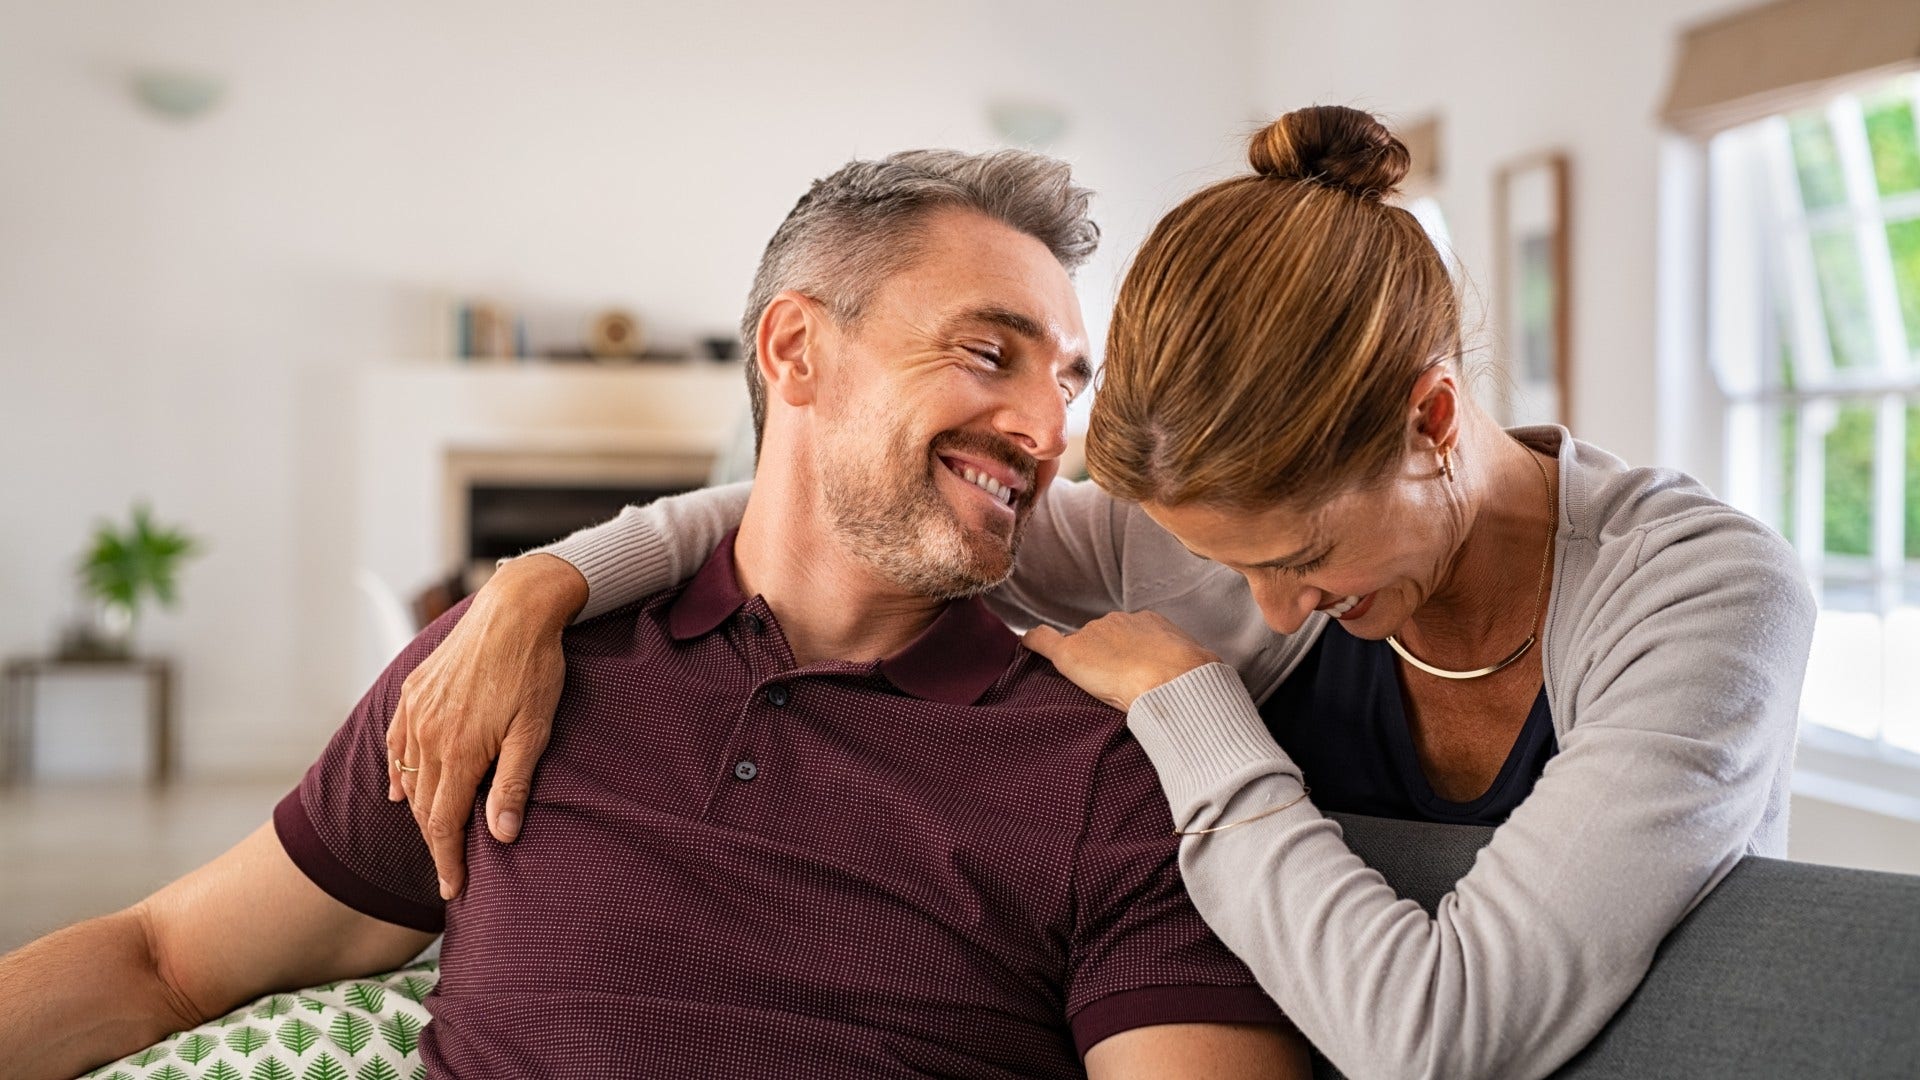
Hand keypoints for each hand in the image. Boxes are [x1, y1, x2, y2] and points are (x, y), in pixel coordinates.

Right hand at [386, 555, 582, 898]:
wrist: (514, 608)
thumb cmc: (533, 669)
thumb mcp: (534, 731)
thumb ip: (513, 785)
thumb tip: (501, 836)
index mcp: (458, 752)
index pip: (445, 823)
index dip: (448, 860)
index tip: (453, 889)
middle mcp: (428, 736)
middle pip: (424, 806)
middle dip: (435, 843)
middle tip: (448, 871)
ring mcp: (416, 712)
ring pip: (409, 776)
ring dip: (419, 811)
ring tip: (433, 836)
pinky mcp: (414, 692)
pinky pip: (397, 743)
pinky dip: (398, 770)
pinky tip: (402, 788)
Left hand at [1022, 611, 1221, 711]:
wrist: (1174, 680)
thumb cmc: (1192, 679)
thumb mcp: (1197, 666)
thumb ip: (1184, 667)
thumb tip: (1197, 682)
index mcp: (1150, 622)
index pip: (1130, 636)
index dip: (1128, 656)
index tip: (1133, 673)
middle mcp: (1119, 620)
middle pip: (1103, 639)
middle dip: (1106, 659)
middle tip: (1117, 688)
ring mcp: (1094, 634)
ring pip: (1082, 647)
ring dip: (1086, 665)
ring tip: (1097, 691)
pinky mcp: (1072, 652)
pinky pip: (1045, 640)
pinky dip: (1033, 641)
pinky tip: (1024, 644)